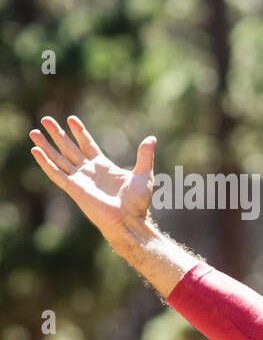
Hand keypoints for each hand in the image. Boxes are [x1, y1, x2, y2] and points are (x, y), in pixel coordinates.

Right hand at [29, 116, 156, 235]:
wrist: (129, 220)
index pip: (87, 144)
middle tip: (45, 119)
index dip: (79, 132)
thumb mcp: (143, 175)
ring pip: (58, 158)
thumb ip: (145, 156)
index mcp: (103, 166)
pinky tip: (35, 151)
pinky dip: (45, 163)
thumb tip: (152, 139)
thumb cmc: (137, 203)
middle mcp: (88, 171)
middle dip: (57, 134)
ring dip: (45, 146)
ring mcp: (79, 179)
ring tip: (33, 132)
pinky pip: (56, 173)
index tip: (71, 119)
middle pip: (69, 148)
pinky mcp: (73, 188)